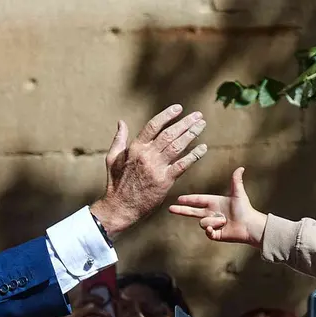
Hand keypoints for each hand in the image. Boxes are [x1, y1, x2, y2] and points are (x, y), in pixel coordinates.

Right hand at [90, 104, 207, 236]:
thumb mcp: (112, 158)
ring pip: (177, 146)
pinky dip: (194, 155)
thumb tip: (121, 122)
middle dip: (185, 123)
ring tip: (201, 125)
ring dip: (192, 134)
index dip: (167, 115)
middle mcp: (146, 155)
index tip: (179, 108)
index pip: (153, 125)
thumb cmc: (116, 184)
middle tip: (198, 115)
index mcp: (135, 148)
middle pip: (169, 134)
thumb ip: (119, 139)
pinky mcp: (164, 181)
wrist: (120, 208)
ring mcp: (156, 168)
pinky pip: (182, 165)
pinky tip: (203, 148)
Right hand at [169, 167, 267, 247]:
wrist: (249, 226)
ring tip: (224, 221)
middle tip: (170, 209)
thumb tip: (240, 167)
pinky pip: (206, 232)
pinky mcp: (214, 234)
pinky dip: (210, 230)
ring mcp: (212, 224)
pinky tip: (216, 229)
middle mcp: (211, 213)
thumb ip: (236, 181)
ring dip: (212, 221)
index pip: (198, 200)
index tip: (178, 198)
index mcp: (214, 202)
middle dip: (181, 210)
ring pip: (202, 222)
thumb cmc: (245, 209)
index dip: (188, 199)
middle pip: (192, 211)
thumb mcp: (238, 193)